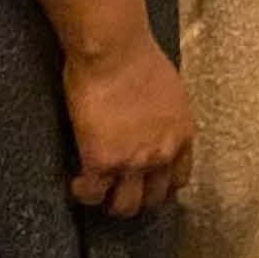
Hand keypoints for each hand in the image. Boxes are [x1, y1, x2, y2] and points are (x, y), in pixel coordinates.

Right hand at [61, 30, 195, 217]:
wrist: (115, 51)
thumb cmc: (139, 58)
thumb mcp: (170, 92)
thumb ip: (165, 119)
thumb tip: (155, 127)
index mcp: (182, 134)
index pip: (179, 179)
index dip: (162, 187)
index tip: (149, 186)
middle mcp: (162, 153)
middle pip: (153, 199)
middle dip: (136, 198)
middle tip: (119, 191)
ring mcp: (133, 162)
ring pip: (124, 206)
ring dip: (110, 202)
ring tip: (98, 191)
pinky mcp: (102, 161)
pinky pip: (91, 194)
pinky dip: (82, 192)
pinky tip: (76, 181)